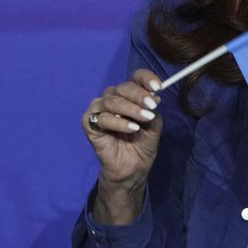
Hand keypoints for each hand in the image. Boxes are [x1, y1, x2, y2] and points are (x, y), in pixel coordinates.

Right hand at [82, 69, 162, 223]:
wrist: (131, 169)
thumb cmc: (141, 144)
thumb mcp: (153, 125)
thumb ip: (152, 110)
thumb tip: (154, 97)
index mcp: (129, 95)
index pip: (136, 78)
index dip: (146, 78)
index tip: (158, 86)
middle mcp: (113, 97)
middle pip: (124, 88)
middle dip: (139, 95)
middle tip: (152, 105)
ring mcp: (99, 109)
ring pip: (113, 101)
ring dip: (131, 109)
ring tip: (144, 119)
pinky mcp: (89, 123)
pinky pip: (103, 118)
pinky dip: (118, 122)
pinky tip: (132, 128)